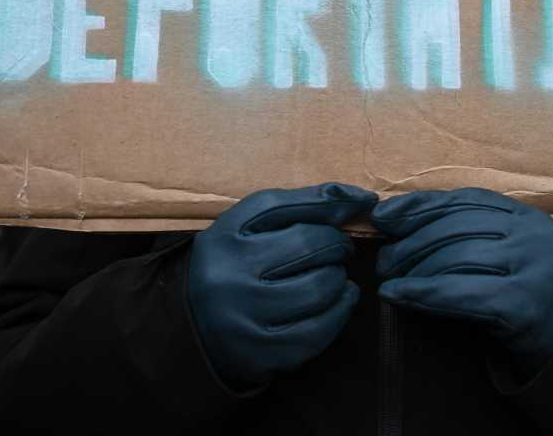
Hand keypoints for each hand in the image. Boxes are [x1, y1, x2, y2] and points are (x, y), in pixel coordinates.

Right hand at [187, 183, 376, 387]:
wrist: (191, 330)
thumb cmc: (233, 266)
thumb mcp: (247, 228)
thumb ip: (297, 206)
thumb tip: (357, 199)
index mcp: (224, 235)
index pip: (287, 205)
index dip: (333, 200)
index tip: (362, 201)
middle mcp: (230, 275)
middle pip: (310, 244)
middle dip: (337, 243)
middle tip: (338, 248)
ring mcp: (244, 318)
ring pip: (320, 288)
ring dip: (340, 278)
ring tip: (334, 275)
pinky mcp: (260, 353)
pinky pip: (318, 331)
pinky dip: (341, 311)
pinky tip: (340, 300)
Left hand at [372, 188, 552, 372]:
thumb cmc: (520, 295)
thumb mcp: (501, 253)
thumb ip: (464, 231)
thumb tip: (394, 216)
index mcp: (528, 216)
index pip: (465, 200)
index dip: (419, 205)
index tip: (382, 216)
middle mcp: (535, 236)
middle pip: (456, 228)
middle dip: (411, 242)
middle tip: (383, 260)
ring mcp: (533, 269)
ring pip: (456, 258)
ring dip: (413, 268)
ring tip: (388, 278)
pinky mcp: (523, 305)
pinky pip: (461, 293)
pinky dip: (423, 292)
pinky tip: (397, 294)